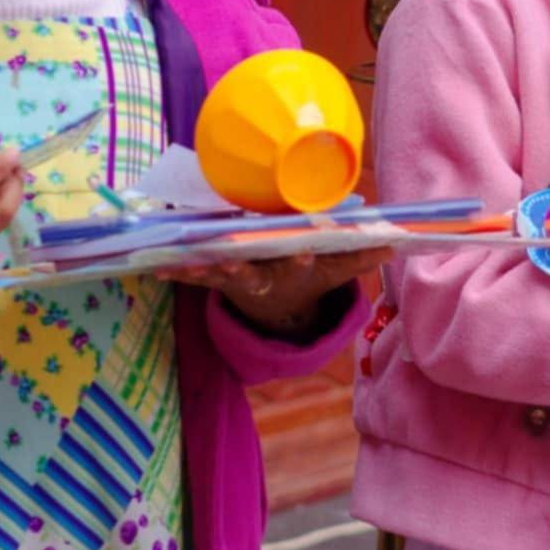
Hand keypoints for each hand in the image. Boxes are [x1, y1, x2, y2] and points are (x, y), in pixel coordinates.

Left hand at [164, 248, 388, 336]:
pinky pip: (192, 276)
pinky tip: (153, 268)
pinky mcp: (215, 280)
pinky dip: (173, 273)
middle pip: (254, 273)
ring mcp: (237, 280)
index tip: (306, 249)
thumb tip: (397, 240)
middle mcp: (265, 278)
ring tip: (180, 264)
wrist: (279, 310)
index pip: (302, 263)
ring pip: (217, 275)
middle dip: (243, 266)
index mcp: (295, 272)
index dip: (304, 257)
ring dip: (199, 270)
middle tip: (230, 259)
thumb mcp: (336, 270)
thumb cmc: (309, 277)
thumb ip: (360, 255)